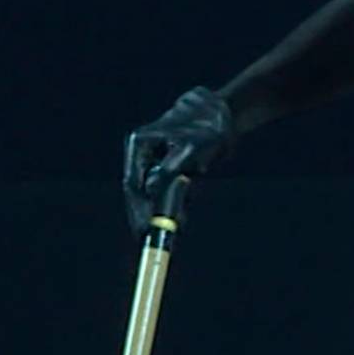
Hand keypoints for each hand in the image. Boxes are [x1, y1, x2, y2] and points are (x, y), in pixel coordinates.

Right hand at [121, 87, 234, 234]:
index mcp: (139, 143)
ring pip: (149, 194)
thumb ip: (168, 170)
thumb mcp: (189, 150)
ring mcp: (150, 160)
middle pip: (137, 191)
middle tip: (151, 236)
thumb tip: (152, 189)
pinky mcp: (163, 167)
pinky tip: (181, 217)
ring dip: (159, 212)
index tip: (145, 228)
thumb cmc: (205, 130)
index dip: (138, 208)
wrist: (220, 118)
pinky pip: (162, 191)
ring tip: (175, 227)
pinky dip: (170, 204)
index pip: (133, 183)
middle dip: (146, 214)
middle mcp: (140, 152)